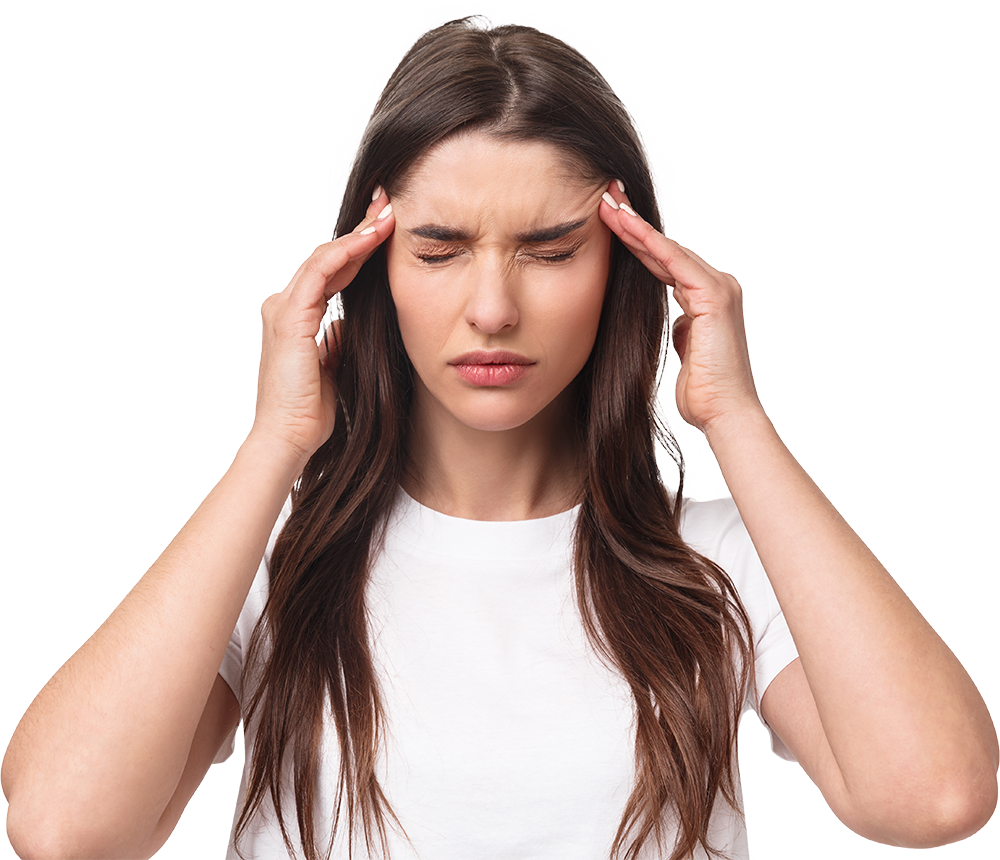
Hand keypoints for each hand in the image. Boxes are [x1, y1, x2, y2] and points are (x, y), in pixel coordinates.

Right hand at [249, 190, 395, 467]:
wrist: (289, 437)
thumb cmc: (310, 410)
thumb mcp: (334, 365)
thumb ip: (338, 341)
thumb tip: (347, 327)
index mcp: (296, 316)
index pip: (333, 270)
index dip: (360, 247)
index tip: (387, 227)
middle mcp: (285, 306)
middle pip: (329, 255)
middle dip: (361, 229)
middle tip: (389, 204)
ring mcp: (284, 309)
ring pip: (325, 256)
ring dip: (358, 233)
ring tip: (387, 214)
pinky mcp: (290, 317)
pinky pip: (320, 272)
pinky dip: (346, 252)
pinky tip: (370, 238)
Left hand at [598, 181, 762, 435]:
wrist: (724, 414)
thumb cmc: (703, 392)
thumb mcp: (685, 350)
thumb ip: (681, 328)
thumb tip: (677, 322)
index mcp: (708, 298)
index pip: (664, 262)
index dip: (636, 241)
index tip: (609, 221)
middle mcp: (718, 286)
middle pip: (666, 248)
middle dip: (633, 223)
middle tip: (604, 198)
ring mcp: (720, 288)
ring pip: (667, 249)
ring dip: (635, 226)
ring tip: (607, 204)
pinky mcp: (714, 296)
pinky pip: (674, 262)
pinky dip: (649, 242)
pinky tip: (625, 226)